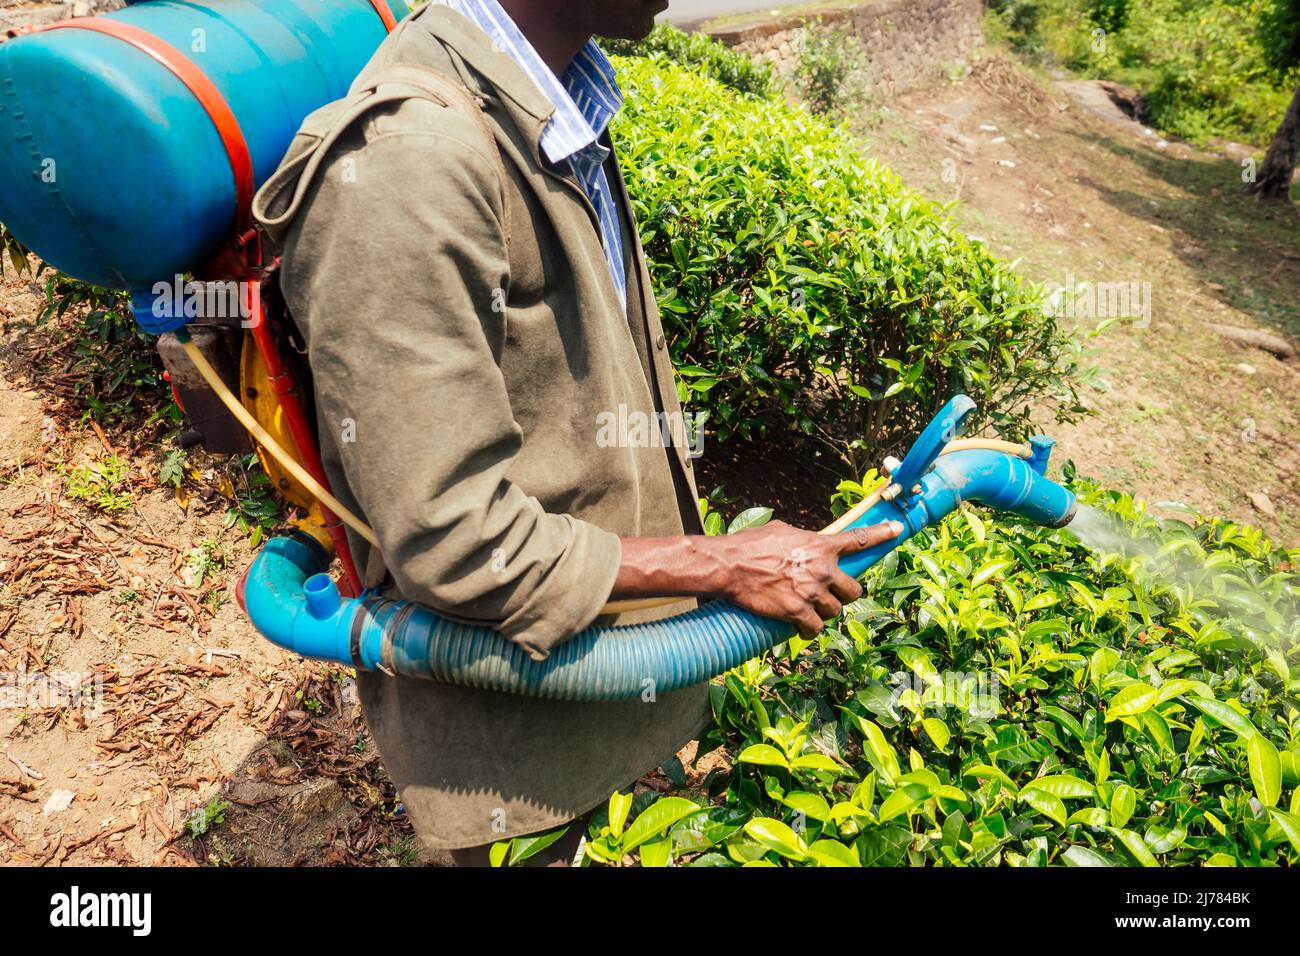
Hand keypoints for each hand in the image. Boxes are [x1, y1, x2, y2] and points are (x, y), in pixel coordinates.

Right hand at [713, 520, 902, 635]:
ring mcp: (812, 592)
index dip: (882, 533)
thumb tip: (805, 542)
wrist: (731, 566)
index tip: (898, 529)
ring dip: (824, 612)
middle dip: (844, 594)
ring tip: (808, 610)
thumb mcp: (782, 531)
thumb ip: (801, 538)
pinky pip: (815, 627)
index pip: (859, 539)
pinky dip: (810, 630)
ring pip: (835, 611)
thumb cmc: (751, 545)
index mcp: (820, 546)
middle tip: (830, 595)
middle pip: (853, 589)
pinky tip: (802, 628)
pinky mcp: (798, 612)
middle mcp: (822, 569)